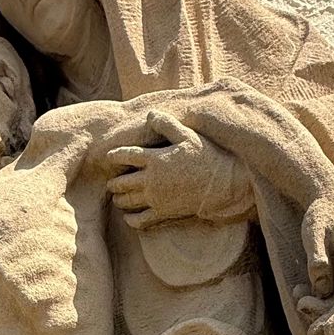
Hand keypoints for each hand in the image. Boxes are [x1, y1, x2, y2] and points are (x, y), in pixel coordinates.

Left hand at [101, 110, 234, 228]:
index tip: (109, 156)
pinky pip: (140, 220)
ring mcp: (157, 198)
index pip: (125, 156)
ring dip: (119, 199)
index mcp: (155, 159)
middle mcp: (151, 180)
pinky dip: (130, 219)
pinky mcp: (164, 213)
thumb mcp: (188, 136)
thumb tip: (150, 114)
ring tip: (117, 196)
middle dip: (114, 182)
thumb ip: (167, 124)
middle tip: (112, 181)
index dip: (114, 156)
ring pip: (127, 201)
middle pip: (121, 182)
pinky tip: (128, 216)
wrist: (223, 185)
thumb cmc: (206, 157)